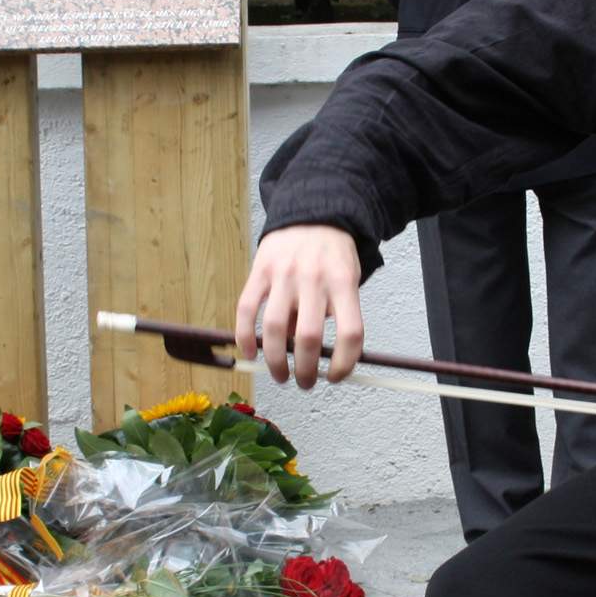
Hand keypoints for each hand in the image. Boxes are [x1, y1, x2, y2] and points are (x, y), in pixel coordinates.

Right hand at [235, 224, 362, 388]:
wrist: (312, 213)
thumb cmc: (332, 256)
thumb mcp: (346, 280)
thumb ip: (333, 314)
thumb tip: (314, 357)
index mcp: (343, 283)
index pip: (350, 333)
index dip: (344, 363)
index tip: (335, 377)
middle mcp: (314, 278)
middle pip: (309, 337)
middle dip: (306, 370)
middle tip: (304, 383)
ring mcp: (284, 274)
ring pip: (275, 328)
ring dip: (276, 361)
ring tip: (280, 376)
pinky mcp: (259, 271)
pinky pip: (247, 309)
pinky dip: (246, 336)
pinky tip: (250, 353)